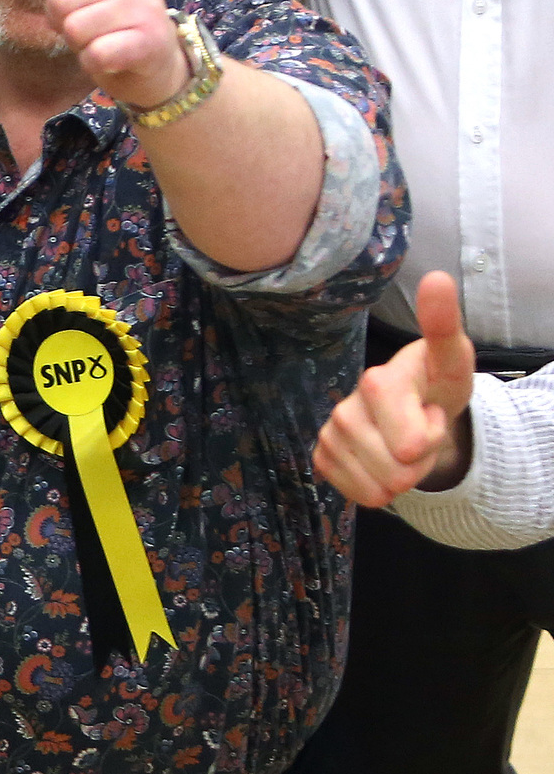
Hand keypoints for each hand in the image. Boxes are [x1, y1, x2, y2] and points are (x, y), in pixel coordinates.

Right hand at [315, 271, 480, 507]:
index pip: (413, 444)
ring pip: (380, 488)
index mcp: (377, 382)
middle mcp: (344, 408)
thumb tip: (438, 277)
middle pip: (398, 471)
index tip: (432, 414)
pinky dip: (380, 488)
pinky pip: (360, 495)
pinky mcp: (321, 458)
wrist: (413, 409)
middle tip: (421, 429)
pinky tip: (382, 460)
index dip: (431, 440)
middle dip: (422, 460)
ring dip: (404, 475)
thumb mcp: (452, 359)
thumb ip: (444, 326)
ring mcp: (329, 434)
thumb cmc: (433, 383)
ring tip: (404, 442)